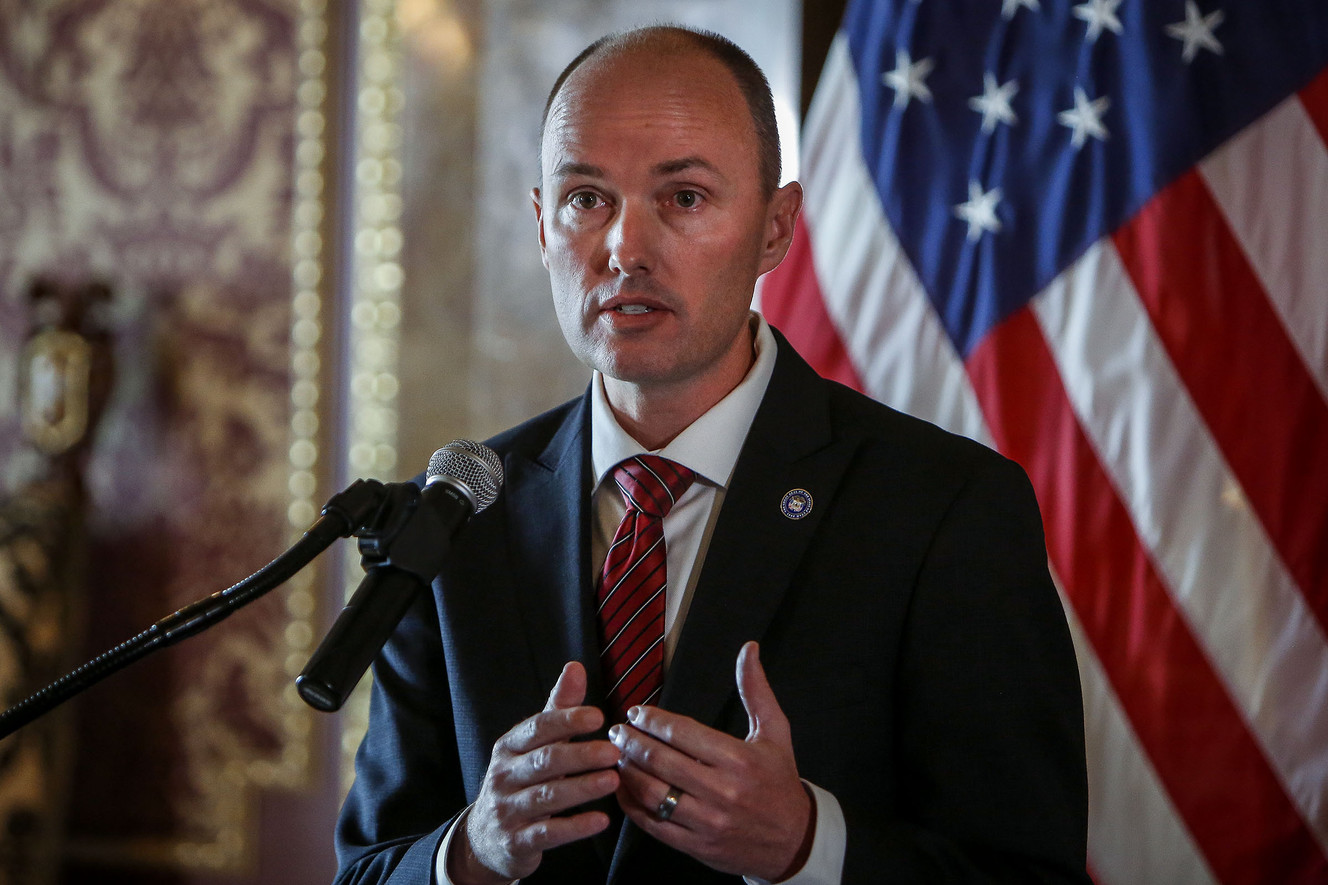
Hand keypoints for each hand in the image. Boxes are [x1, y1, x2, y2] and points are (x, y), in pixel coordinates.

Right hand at [448, 661, 620, 884]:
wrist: (484, 839)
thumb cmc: (519, 781)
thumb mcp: (532, 746)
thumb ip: (557, 709)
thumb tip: (575, 667)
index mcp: (510, 747)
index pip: (538, 728)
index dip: (567, 721)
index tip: (598, 717)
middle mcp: (504, 775)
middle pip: (545, 761)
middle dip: (581, 755)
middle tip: (614, 751)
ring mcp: (508, 810)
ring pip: (548, 796)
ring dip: (583, 788)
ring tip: (613, 780)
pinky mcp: (517, 842)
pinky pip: (548, 833)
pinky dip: (575, 827)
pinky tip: (601, 820)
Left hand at [610, 641, 813, 880]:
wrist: (794, 840)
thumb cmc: (780, 780)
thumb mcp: (775, 732)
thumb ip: (756, 690)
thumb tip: (749, 648)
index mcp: (738, 759)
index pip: (682, 733)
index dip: (652, 720)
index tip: (636, 713)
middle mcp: (722, 790)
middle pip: (661, 761)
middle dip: (631, 742)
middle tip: (616, 731)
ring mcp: (708, 821)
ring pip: (653, 793)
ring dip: (627, 772)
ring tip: (617, 756)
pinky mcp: (697, 845)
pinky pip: (654, 825)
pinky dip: (632, 806)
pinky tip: (623, 789)